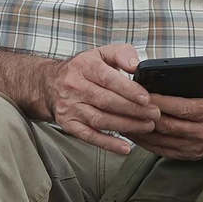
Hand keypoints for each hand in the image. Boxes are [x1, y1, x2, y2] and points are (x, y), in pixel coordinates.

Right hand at [46, 44, 161, 154]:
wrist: (48, 83)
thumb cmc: (81, 69)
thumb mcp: (100, 53)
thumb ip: (122, 54)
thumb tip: (137, 65)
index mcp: (83, 66)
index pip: (107, 78)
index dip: (128, 90)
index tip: (146, 98)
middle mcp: (74, 87)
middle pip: (106, 101)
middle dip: (133, 109)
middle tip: (154, 114)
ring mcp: (70, 107)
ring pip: (100, 120)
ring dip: (126, 125)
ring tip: (147, 126)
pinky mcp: (68, 124)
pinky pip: (89, 136)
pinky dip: (108, 144)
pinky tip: (124, 147)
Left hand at [132, 64, 202, 160]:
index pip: (181, 107)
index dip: (159, 102)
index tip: (140, 94)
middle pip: (168, 125)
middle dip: (144, 115)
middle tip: (125, 105)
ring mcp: (198, 147)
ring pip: (162, 140)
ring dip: (141, 130)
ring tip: (122, 118)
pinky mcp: (191, 155)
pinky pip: (163, 150)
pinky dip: (146, 142)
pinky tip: (132, 132)